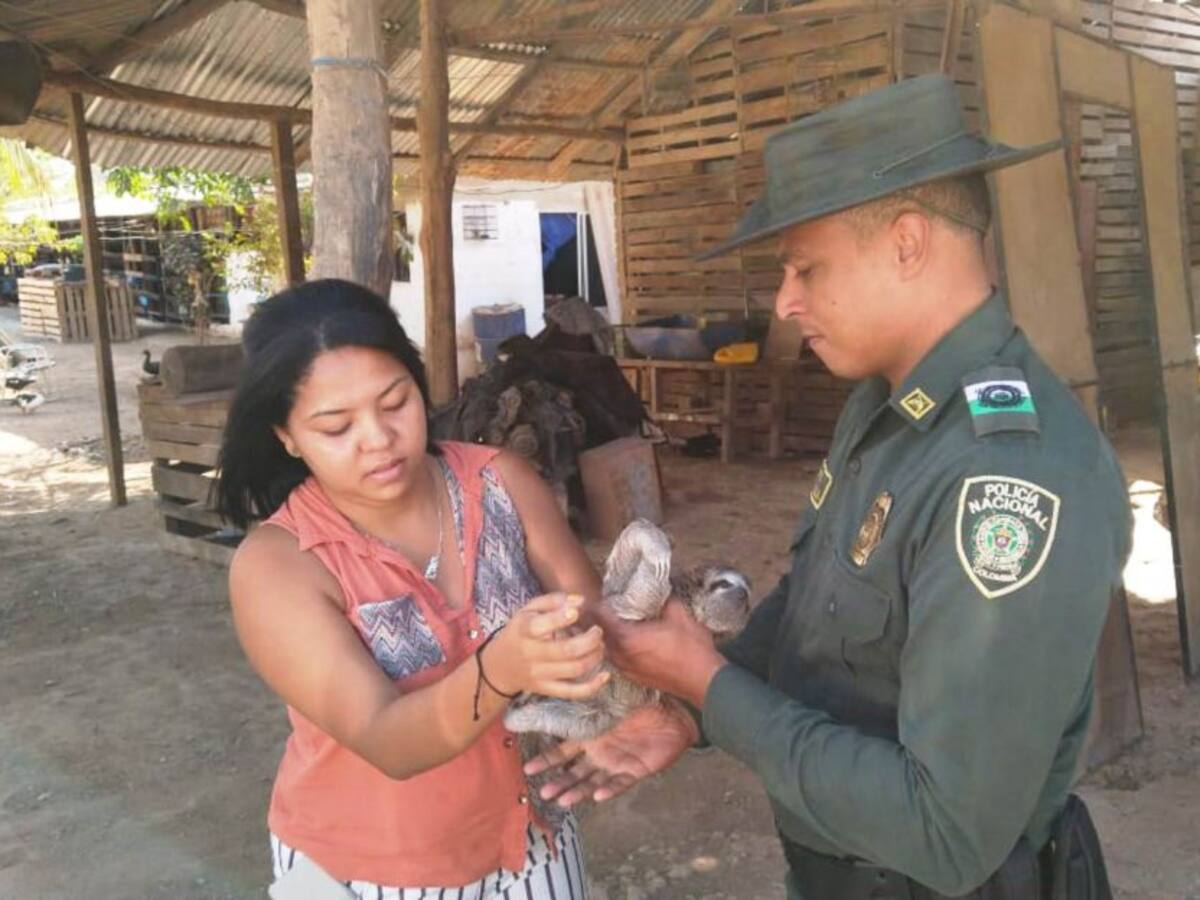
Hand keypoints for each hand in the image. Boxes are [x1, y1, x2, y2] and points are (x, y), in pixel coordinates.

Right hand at [484, 593, 608, 698]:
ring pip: (575, 669)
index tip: (575, 612)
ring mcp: (539, 674)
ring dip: (594, 656)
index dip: (560, 618)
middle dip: (590, 640)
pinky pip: (573, 692)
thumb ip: (553, 601)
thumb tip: (580, 601)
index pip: (540, 627)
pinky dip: (593, 686)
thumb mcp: (528, 610)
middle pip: (567, 650)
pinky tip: (605, 675)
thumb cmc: (520, 632)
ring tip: (598, 646)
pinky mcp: (547, 689)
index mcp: (524, 631)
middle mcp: (531, 654)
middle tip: (597, 631)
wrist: (500, 666)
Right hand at [523, 697, 698, 805]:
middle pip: (575, 772)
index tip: (529, 768)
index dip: (547, 760)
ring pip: (592, 782)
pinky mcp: (636, 771)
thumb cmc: (639, 699)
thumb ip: (587, 693)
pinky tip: (597, 795)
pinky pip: (621, 783)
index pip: (563, 750)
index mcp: (590, 735)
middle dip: (559, 782)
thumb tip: (565, 677)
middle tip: (543, 792)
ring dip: (577, 791)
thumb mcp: (609, 695)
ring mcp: (616, 763)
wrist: (673, 709)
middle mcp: (599, 752)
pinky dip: (609, 790)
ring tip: (562, 800)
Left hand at [606, 599, 726, 706]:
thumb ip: (662, 599)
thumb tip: (656, 589)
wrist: (704, 680)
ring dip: (608, 636)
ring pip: (606, 649)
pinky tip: (629, 642)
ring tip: (617, 624)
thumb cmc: (692, 648)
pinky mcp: (633, 677)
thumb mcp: (678, 614)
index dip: (599, 604)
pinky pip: (616, 660)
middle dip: (600, 620)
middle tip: (608, 608)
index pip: (599, 616)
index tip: (605, 596)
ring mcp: (626, 669)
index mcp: (627, 638)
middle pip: (598, 634)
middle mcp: (621, 655)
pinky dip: (617, 649)